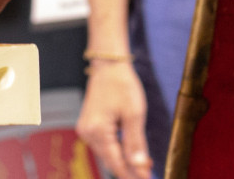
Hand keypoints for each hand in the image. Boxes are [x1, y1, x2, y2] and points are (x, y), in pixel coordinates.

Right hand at [76, 61, 152, 178]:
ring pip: (106, 154)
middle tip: (149, 169)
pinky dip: (116, 149)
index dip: (131, 174)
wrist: (108, 66)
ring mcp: (85, 129)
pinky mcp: (87, 125)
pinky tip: (129, 149)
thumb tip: (139, 167)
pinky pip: (102, 144)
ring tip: (143, 161)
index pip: (115, 162)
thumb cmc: (122, 86)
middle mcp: (87, 132)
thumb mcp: (134, 114)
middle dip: (129, 167)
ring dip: (123, 159)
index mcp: (97, 130)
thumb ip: (135, 143)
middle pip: (109, 160)